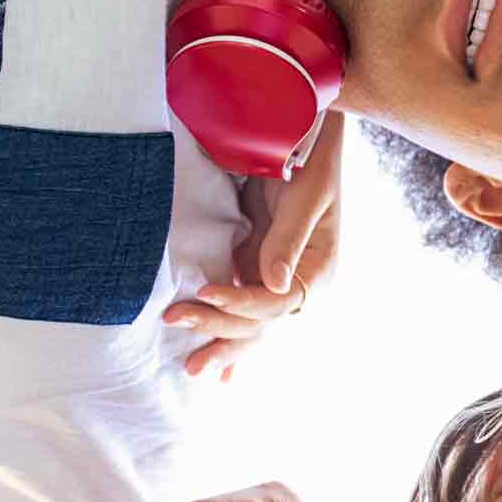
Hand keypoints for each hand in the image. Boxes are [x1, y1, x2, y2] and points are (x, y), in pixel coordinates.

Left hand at [163, 111, 344, 380]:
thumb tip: (275, 285)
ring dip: (221, 341)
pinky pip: (238, 304)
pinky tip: (214, 357)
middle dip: (222, 332)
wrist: (303, 134)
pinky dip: (224, 326)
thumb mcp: (306, 195)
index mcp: (320, 267)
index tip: (205, 291)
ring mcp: (276, 277)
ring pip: (250, 321)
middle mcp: (300, 280)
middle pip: (261, 321)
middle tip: (181, 334)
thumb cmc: (311, 160)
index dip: (241, 301)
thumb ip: (289, 238)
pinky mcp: (255, 265)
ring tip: (192, 367)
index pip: (278, 301)